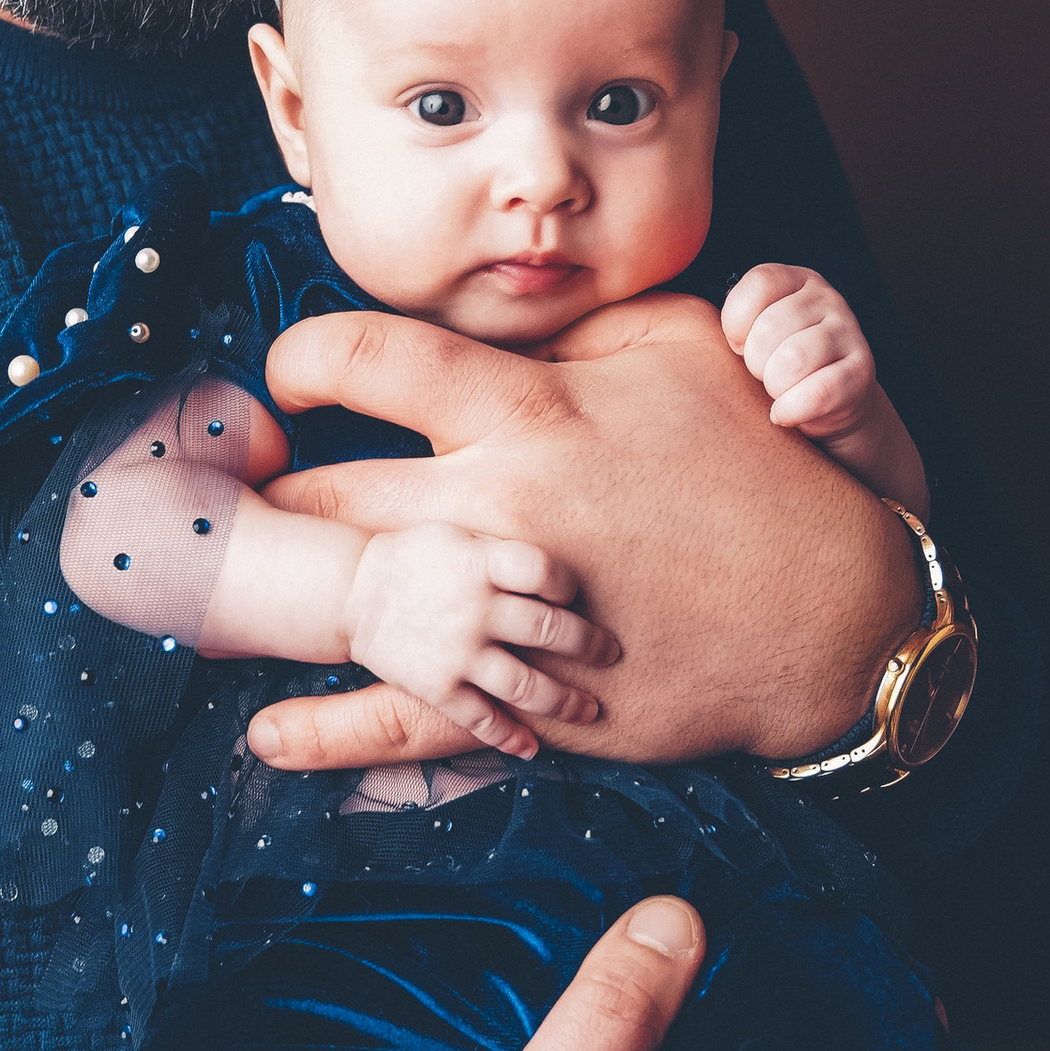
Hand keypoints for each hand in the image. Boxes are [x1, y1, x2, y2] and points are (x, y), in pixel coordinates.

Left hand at [247, 298, 915, 779]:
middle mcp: (503, 508)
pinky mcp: (527, 697)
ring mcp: (508, 612)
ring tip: (214, 608)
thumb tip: (490, 315)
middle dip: (260, 502)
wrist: (835, 613)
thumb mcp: (681, 352)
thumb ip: (571, 329)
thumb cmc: (761, 467)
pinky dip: (326, 735)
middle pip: (330, 497)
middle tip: (223, 504)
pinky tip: (267, 734)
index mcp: (533, 412)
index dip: (303, 361)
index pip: (376, 364)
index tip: (279, 379)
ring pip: (350, 610)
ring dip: (269, 612)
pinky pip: (406, 722)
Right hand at [344, 524, 617, 760]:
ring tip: (591, 710)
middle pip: (550, 630)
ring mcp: (458, 653)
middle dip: (590, 645)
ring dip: (567, 702)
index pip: (546, 572)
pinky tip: (532, 746)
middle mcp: (475, 609)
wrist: (351, 590)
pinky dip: (511, 737)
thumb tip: (567, 572)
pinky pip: (482, 719)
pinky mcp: (438, 688)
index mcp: (481, 564)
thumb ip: (507, 552)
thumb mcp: (460, 536)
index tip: (574, 595)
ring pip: (527, 686)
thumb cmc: (416, 558)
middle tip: (611, 653)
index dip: (569, 584)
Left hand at [720, 263, 927, 508]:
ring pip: (793, 361)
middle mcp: (827, 298)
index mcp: (794, 280)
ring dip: (775, 388)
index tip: (739, 348)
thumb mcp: (744, 338)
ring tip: (778, 392)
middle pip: (769, 328)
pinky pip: (818, 393)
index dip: (737, 326)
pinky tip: (787, 415)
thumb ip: (712, 321)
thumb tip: (635, 309)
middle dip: (755, 365)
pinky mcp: (863, 374)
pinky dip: (792, 411)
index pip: (756, 286)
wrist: (826, 416)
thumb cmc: (768, 374)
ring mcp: (851, 333)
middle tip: (763, 377)